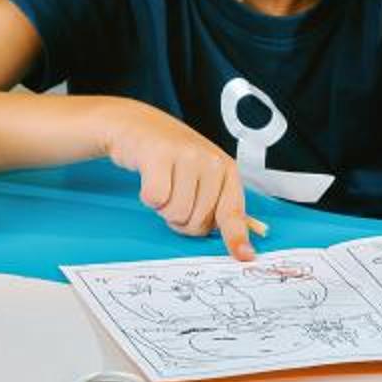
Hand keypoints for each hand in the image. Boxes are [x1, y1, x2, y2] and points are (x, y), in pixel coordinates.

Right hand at [104, 104, 256, 259]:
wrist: (137, 125)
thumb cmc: (171, 156)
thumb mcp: (201, 175)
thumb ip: (217, 205)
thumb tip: (239, 246)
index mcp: (226, 169)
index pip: (233, 211)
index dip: (236, 237)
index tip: (244, 256)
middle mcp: (210, 161)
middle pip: (198, 223)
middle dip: (181, 218)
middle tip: (174, 193)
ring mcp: (186, 155)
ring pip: (175, 214)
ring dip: (163, 207)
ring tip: (162, 182)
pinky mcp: (159, 154)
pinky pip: (155, 199)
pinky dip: (148, 196)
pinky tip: (150, 176)